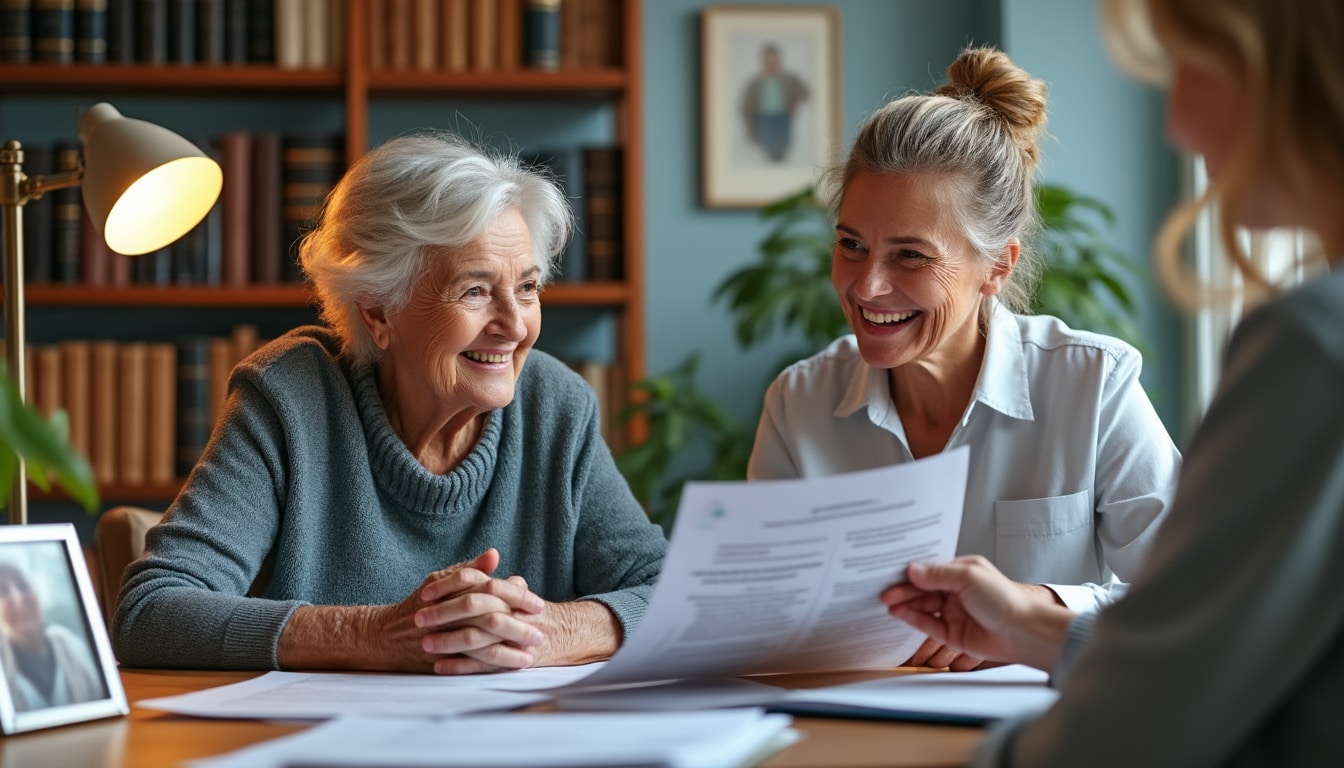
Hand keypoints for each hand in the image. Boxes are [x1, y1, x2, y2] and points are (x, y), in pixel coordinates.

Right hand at [375, 548, 546, 674]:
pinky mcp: (440, 659)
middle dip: (518, 625)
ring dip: (510, 648)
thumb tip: (495, 554)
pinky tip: (514, 665)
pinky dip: (495, 664)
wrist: (388, 635)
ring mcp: (443, 637)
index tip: (537, 603)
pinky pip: (472, 664)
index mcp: (449, 590)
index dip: (515, 596)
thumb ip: (470, 569)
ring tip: (533, 652)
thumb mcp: (441, 581)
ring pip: (482, 643)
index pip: (489, 589)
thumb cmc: (421, 604)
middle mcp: (446, 613)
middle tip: (541, 631)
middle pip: (489, 617)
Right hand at [880, 555, 1075, 670]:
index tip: (889, 570)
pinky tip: (898, 613)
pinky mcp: (952, 633)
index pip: (929, 569)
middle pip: (922, 588)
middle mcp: (956, 591)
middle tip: (883, 591)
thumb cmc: (1005, 600)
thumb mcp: (968, 577)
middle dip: (902, 588)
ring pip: (922, 606)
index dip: (909, 570)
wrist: (1023, 632)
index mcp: (962, 572)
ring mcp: (953, 612)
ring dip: (904, 603)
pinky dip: (911, 618)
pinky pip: (927, 624)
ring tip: (886, 601)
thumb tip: (912, 570)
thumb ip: (937, 574)